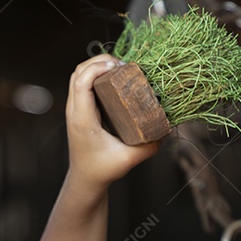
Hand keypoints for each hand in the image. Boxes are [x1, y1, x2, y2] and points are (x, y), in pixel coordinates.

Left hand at [65, 55, 160, 190]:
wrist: (85, 180)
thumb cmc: (103, 170)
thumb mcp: (129, 159)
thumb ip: (150, 146)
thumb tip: (167, 126)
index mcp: (83, 119)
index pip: (82, 82)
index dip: (98, 67)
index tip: (120, 66)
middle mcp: (74, 111)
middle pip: (78, 72)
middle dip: (99, 61)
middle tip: (124, 65)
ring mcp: (74, 110)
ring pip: (78, 75)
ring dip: (96, 66)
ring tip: (120, 68)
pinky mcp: (79, 110)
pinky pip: (82, 83)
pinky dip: (95, 74)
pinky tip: (113, 78)